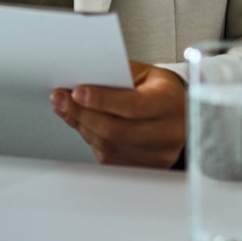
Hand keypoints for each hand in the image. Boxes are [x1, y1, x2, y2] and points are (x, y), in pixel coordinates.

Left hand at [50, 60, 185, 167]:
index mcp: (170, 103)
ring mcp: (159, 155)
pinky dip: (91, 140)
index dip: (101, 100)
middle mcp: (169, 133)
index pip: (133, 106)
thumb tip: (80, 80)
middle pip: (116, 130)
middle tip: (60, 99)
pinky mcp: (147, 167)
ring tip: (65, 109)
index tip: (76, 91)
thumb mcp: (143, 73)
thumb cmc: (161, 90)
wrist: (182, 113)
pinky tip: (82, 124)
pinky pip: (110, 159)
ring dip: (81, 126)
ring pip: (109, 146)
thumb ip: (115, 74)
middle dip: (81, 113)